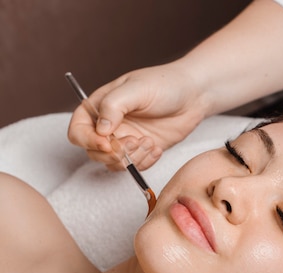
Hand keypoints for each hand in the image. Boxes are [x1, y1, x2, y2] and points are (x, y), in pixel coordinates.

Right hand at [67, 63, 206, 170]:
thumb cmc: (164, 84)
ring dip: (132, 159)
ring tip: (150, 142)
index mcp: (99, 107)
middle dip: (114, 153)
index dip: (88, 141)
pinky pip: (135, 167)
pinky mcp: (143, 150)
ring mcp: (126, 139)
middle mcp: (109, 126)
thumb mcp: (136, 89)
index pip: (78, 131)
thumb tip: (100, 129)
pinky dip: (145, 162)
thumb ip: (114, 106)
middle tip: (134, 142)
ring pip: (114, 163)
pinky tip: (157, 147)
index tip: (107, 143)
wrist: (194, 94)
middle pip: (94, 152)